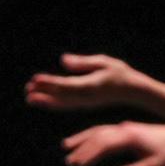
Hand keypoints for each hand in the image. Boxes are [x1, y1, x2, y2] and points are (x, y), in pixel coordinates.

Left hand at [25, 54, 151, 110]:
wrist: (135, 92)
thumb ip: (83, 62)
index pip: (66, 84)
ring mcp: (87, 102)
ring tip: (29, 98)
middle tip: (27, 89)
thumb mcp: (105, 62)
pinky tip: (43, 101)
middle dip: (44, 92)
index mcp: (92, 85)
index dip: (50, 82)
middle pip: (61, 96)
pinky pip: (67, 105)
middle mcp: (87, 96)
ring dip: (45, 101)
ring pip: (62, 103)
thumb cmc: (121, 74)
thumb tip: (62, 60)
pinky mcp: (86, 104)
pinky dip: (54, 103)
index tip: (36, 78)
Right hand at [60, 121, 164, 165]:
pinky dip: (89, 134)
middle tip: (70, 163)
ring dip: (82, 139)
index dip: (91, 155)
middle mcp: (124, 130)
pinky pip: (102, 129)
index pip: (105, 145)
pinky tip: (81, 141)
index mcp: (130, 138)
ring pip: (98, 130)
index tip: (79, 165)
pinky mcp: (124, 128)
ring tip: (66, 147)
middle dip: (83, 149)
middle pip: (98, 137)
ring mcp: (123, 127)